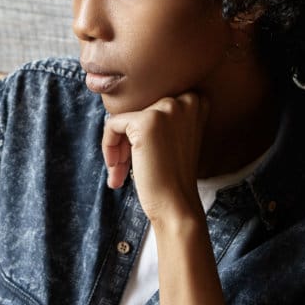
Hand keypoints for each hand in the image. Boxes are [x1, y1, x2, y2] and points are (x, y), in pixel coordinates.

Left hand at [102, 92, 209, 222]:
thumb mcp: (174, 137)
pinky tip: (116, 171)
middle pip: (138, 110)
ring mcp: (166, 108)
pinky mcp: (145, 121)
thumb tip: (122, 100)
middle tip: (125, 168)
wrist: (176, 205)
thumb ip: (162, 117)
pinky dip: (108, 146)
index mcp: (196, 101)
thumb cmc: (172, 177)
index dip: (141, 131)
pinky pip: (112, 125)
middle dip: (128, 140)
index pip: (152, 105)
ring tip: (119, 174)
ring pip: (124, 118)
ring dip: (117, 147)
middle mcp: (185, 99)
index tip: (141, 155)